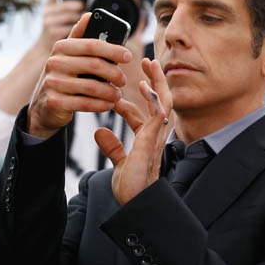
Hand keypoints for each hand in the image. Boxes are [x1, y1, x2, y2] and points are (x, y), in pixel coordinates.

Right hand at [27, 12, 132, 137]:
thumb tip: (90, 14)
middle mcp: (54, 62)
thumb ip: (81, 38)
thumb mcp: (71, 56)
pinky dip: (101, 105)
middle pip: (95, 65)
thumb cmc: (66, 76)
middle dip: (115, 73)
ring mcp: (52, 82)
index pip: (92, 44)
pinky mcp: (54, 102)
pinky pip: (85, 103)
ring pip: (92, 86)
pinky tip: (109, 105)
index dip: (113, 50)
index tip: (128, 56)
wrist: (45, 105)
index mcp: (61, 47)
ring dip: (110, 92)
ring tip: (118, 94)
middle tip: (123, 80)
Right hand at [37, 0, 84, 52]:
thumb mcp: (60, 19)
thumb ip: (69, 11)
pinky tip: (82, 32)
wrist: (44, 49)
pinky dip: (78, 30)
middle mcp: (46, 12)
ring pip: (71, 16)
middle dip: (79, 8)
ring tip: (87, 24)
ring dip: (81, 20)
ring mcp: (48, 22)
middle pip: (67, 5)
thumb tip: (87, 8)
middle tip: (87, 14)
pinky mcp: (52, 32)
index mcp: (49, 6)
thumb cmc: (58, 32)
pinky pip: (71, 28)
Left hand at [95, 58, 172, 204]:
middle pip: (160, 101)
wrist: (136, 201)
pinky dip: (153, 97)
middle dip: (155, 81)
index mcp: (147, 139)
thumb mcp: (120, 163)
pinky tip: (145, 85)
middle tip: (147, 63)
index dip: (132, 102)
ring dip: (158, 81)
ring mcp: (157, 134)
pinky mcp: (154, 137)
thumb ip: (112, 147)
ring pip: (164, 101)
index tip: (118, 94)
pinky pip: (159, 112)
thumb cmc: (132, 187)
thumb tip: (100, 132)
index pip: (143, 115)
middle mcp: (156, 134)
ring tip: (150, 63)